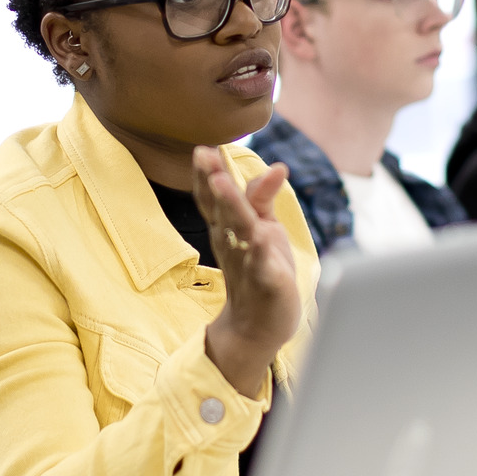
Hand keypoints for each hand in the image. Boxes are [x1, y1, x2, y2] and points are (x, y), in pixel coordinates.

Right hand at [191, 145, 300, 398]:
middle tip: (203, 156)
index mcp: (230, 229)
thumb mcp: (263, 228)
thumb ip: (262, 198)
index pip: (214, 198)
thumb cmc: (261, 270)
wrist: (258, 327)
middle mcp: (234, 244)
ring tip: (224, 184)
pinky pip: (262, 267)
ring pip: (239, 232)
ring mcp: (248, 263)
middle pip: (221, 209)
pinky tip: (260, 238)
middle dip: (213, 182)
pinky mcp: (267, 284)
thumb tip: (274, 166)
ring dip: (231, 208)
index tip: (202, 148)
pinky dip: (260, 253)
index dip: (208, 174)